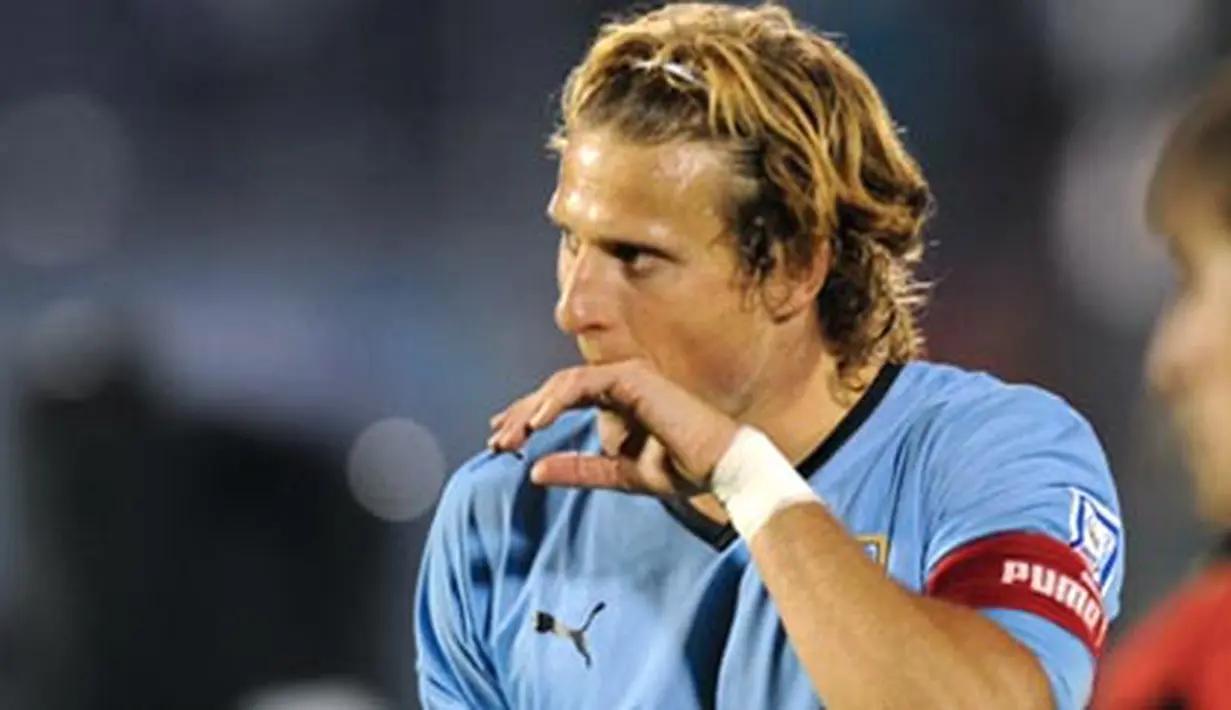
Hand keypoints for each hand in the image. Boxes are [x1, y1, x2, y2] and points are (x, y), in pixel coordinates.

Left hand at [488, 360, 738, 494]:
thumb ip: (578, 469)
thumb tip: (533, 471)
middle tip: (496, 440)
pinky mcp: (632, 377)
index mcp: (617, 401)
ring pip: (563, 384)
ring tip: (511, 438)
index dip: (530, 416)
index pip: (563, 401)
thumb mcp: (617, 474)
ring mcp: (626, 375)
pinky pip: (582, 383)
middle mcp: (619, 383)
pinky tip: (537, 424)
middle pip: (556, 391)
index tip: (502, 437)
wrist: (722, 468)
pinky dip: (555, 401)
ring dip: (532, 410)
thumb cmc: (681, 470)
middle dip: (522, 414)